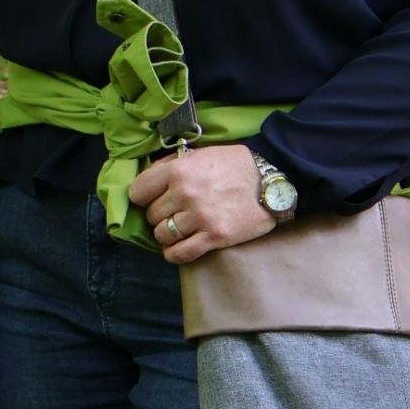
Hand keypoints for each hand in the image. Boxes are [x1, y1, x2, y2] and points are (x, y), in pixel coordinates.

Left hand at [129, 140, 280, 259]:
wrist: (272, 179)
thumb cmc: (234, 164)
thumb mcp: (199, 154)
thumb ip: (171, 165)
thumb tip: (148, 179)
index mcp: (179, 170)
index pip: (138, 192)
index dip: (143, 197)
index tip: (151, 199)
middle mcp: (185, 194)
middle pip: (151, 215)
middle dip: (159, 215)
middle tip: (174, 213)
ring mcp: (199, 217)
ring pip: (162, 235)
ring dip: (167, 235)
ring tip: (179, 229)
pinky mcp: (214, 237)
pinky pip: (180, 253)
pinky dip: (174, 254)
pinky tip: (179, 248)